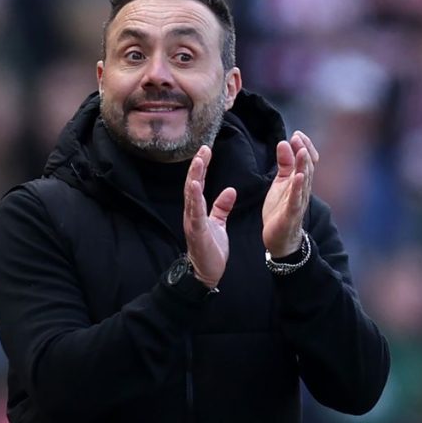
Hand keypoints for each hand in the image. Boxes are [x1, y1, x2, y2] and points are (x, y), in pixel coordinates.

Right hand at [184, 145, 236, 288]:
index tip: (206, 149)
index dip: (201, 166)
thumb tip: (230, 190)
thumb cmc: (210, 249)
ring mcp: (192, 222)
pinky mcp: (196, 231)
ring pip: (191, 196)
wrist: (205, 273)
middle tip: (202, 149)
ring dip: (194, 177)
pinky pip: (195, 212)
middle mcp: (192, 213)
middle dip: (197, 166)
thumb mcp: (218, 224)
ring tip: (198, 161)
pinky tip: (194, 185)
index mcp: (197, 210)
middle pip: (192, 184)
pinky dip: (194, 198)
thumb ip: (222, 207)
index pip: (198, 183)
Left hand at [263, 131, 318, 256]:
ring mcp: (298, 202)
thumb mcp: (280, 182)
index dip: (304, 147)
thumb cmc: (281, 209)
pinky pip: (296, 200)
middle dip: (303, 151)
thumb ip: (284, 163)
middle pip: (307, 168)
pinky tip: (298, 177)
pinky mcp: (291, 214)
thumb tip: (284, 143)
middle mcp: (302, 190)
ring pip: (304, 182)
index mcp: (299, 181)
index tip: (297, 134)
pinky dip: (298, 188)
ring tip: (301, 151)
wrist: (280, 238)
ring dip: (303, 165)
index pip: (307, 161)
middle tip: (297, 137)